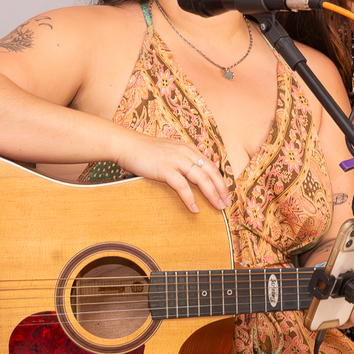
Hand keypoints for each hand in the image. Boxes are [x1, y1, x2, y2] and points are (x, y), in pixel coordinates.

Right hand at [114, 133, 229, 212]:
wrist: (127, 145)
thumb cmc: (145, 151)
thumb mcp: (169, 151)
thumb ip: (182, 159)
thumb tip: (192, 175)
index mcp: (188, 149)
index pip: (211, 165)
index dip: (220, 180)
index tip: (226, 193)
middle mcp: (186, 153)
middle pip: (211, 172)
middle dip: (221, 189)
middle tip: (227, 203)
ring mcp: (176, 160)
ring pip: (201, 179)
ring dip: (211, 194)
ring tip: (217, 207)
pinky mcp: (165, 169)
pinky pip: (182, 186)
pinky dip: (190, 199)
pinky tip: (195, 209)